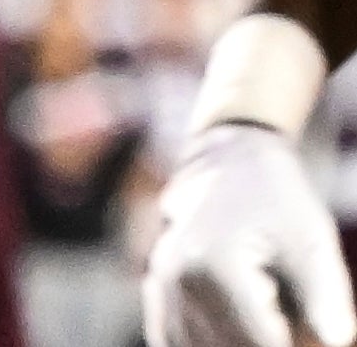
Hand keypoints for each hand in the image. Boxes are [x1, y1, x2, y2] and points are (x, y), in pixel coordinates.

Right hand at [153, 126, 356, 346]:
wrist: (229, 162)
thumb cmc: (278, 200)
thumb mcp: (312, 241)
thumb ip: (326, 297)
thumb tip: (334, 342)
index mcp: (215, 266)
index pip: (262, 342)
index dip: (296, 343)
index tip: (314, 332)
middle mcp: (176, 278)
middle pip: (228, 346)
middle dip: (266, 338)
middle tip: (288, 315)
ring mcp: (159, 284)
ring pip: (196, 345)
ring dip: (231, 339)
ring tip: (263, 313)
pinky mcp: (155, 290)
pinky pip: (171, 338)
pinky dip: (201, 341)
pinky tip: (227, 329)